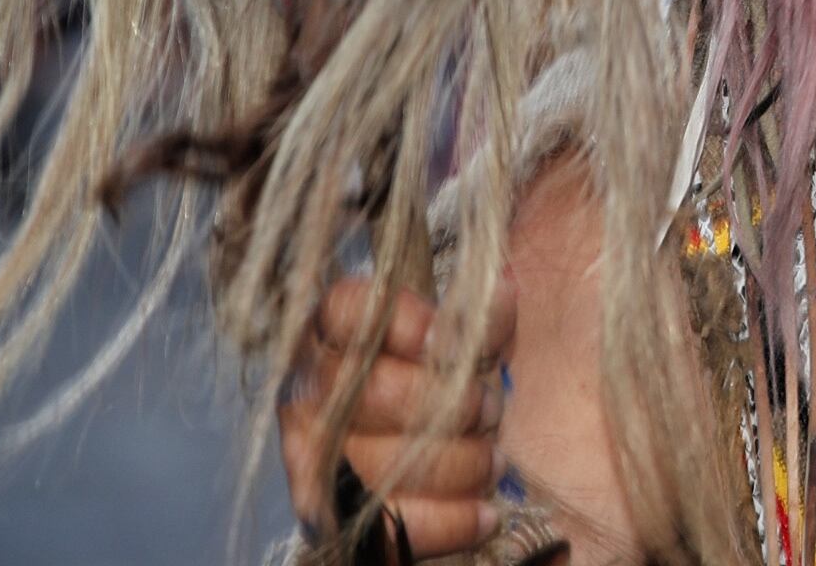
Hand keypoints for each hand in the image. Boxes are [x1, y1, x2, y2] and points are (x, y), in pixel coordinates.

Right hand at [279, 279, 516, 559]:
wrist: (433, 458)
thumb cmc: (448, 385)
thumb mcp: (469, 341)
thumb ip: (482, 317)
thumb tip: (503, 290)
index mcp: (338, 330)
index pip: (347, 308)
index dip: (403, 321)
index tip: (448, 339)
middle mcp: (312, 388)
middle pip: (372, 391)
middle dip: (451, 404)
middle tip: (490, 410)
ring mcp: (313, 453)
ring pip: (384, 463)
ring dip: (460, 464)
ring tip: (494, 461)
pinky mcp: (331, 516)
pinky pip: (388, 525)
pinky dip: (448, 522)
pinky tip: (485, 513)